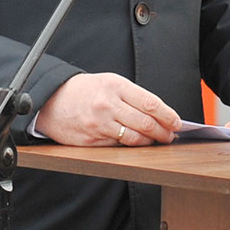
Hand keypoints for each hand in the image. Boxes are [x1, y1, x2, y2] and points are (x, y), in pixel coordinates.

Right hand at [35, 73, 179, 146]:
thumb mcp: (109, 83)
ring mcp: (99, 124)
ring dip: (150, 142)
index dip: (168, 116)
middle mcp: (107, 105)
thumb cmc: (84, 91)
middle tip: (170, 135)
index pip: (150, 103)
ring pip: (134, 138)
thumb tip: (159, 114)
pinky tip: (135, 143)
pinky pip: (118, 146)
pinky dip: (130, 147)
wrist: (52, 100)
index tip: (177, 123)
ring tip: (156, 140)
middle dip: (163, 132)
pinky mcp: (91, 140)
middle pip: (145, 123)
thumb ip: (132, 96)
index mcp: (115, 86)